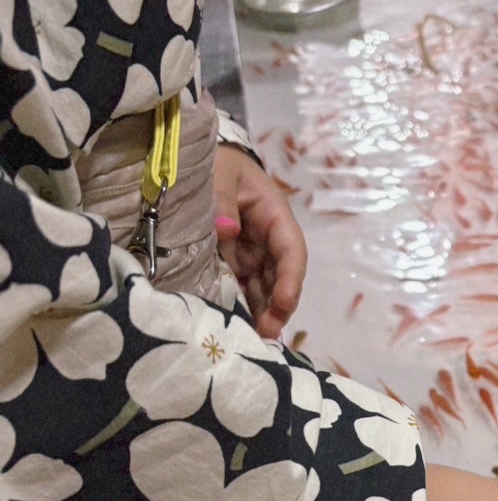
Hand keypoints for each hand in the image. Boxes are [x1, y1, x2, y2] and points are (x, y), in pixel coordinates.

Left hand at [212, 144, 306, 337]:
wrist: (203, 161)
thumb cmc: (217, 162)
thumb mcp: (219, 171)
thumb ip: (222, 199)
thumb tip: (227, 230)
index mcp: (274, 213)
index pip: (291, 249)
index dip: (291, 278)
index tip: (284, 302)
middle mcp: (268, 238)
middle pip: (282, 276)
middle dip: (278, 306)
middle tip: (267, 333)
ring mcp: (252, 251)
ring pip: (265, 287)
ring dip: (263, 312)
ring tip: (255, 338)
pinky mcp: (234, 261)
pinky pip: (244, 286)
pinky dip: (244, 305)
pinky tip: (238, 325)